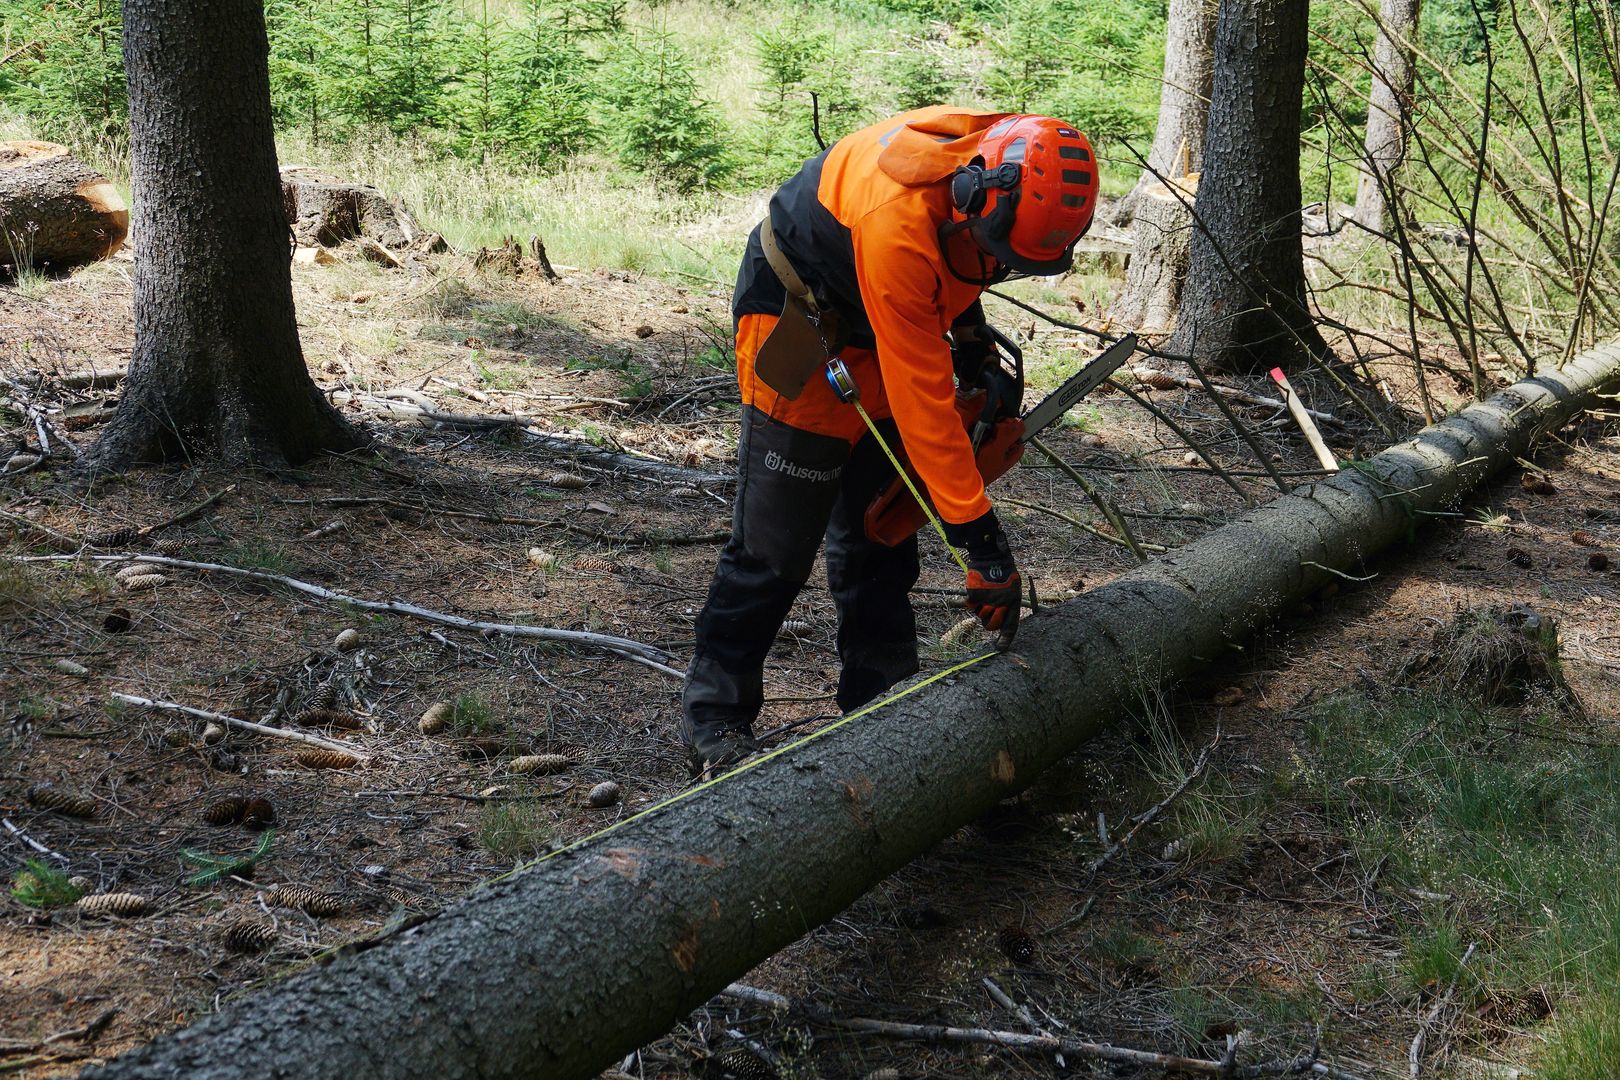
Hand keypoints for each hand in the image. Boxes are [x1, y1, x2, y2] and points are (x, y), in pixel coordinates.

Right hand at [944, 510, 1021, 649]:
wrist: (991, 555)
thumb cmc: (1003, 570)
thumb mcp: (1013, 587)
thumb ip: (1008, 603)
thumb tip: (999, 618)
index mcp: (1014, 602)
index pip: (1010, 626)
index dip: (1005, 639)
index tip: (1000, 649)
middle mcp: (1002, 604)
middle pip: (991, 625)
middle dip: (989, 621)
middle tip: (988, 610)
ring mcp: (988, 600)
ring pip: (980, 615)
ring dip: (980, 607)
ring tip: (985, 593)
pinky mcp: (976, 596)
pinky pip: (970, 605)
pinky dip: (971, 600)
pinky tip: (977, 589)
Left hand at [950, 323, 994, 385]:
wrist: (966, 322)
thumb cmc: (973, 342)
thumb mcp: (972, 363)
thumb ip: (970, 378)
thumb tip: (966, 388)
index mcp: (993, 364)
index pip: (986, 381)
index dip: (975, 382)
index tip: (967, 378)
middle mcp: (987, 361)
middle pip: (974, 376)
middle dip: (965, 372)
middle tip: (961, 364)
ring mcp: (977, 356)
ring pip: (966, 369)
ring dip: (960, 366)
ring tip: (958, 357)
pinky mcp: (968, 352)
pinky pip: (962, 362)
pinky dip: (958, 360)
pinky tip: (955, 354)